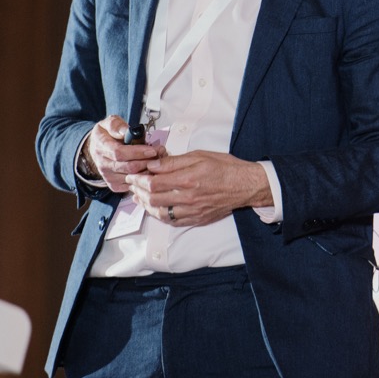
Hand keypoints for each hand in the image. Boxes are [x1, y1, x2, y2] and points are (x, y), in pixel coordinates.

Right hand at [85, 115, 160, 192]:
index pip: (119, 153)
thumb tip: (127, 131)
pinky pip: (133, 184)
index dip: (138, 152)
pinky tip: (152, 169)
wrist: (97, 149)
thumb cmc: (106, 135)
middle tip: (161, 153)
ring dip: (149, 169)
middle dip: (148, 160)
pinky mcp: (114, 185)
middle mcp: (103, 164)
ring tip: (159, 159)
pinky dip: (145, 178)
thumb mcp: (109, 123)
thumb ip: (117, 125)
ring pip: (133, 177)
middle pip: (129, 167)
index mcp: (101, 147)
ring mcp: (108, 176)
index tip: (152, 149)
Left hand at [126, 151, 271, 226]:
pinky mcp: (197, 218)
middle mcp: (189, 197)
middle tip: (133, 185)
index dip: (139, 179)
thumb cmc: (225, 168)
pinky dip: (159, 215)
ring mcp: (192, 210)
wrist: (245, 185)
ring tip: (139, 197)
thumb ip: (175, 162)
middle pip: (153, 198)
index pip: (154, 182)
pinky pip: (172, 221)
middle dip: (138, 191)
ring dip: (146, 205)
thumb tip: (154, 164)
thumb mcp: (200, 156)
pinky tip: (155, 208)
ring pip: (160, 212)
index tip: (134, 174)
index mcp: (189, 179)